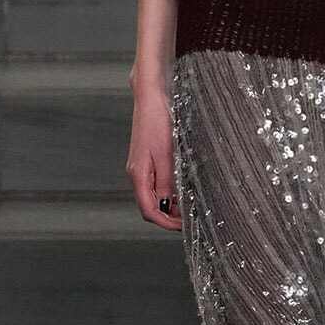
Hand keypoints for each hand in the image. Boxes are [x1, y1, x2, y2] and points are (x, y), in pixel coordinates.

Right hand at [126, 85, 181, 229]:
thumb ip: (167, 181)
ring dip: (167, 206)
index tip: (181, 227)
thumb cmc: (157, 121)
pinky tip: (179, 191)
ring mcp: (140, 167)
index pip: (148, 210)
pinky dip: (166, 193)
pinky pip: (154, 185)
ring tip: (185, 208)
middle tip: (187, 220)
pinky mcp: (146, 161)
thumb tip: (169, 205)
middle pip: (148, 206)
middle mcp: (137, 173)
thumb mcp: (167, 154)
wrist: (150, 98)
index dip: (164, 223)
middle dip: (167, 217)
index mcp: (139, 174)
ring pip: (152, 197)